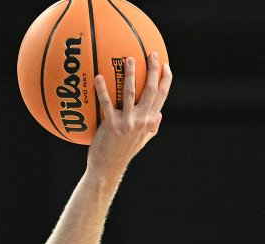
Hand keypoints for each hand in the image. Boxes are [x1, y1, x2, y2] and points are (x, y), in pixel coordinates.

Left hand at [87, 52, 172, 174]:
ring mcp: (126, 123)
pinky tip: (98, 77)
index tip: (166, 65)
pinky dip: (102, 89)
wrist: (108, 168)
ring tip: (129, 59)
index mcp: (150, 121)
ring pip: (130, 93)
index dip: (166, 80)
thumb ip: (152, 127)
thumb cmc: (123, 153)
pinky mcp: (111, 125)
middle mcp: (141, 120)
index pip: (162, 97)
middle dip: (153, 70)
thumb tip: (159, 114)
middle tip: (152, 54)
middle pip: (151, 90)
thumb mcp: (142, 141)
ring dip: (130, 75)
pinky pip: (106, 103)